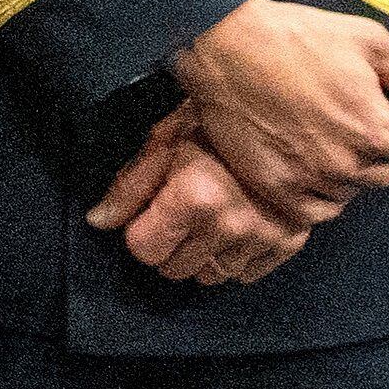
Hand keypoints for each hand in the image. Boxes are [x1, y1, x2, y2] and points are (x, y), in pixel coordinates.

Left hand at [89, 107, 312, 286]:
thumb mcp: (164, 141)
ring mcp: (265, 237)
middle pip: (176, 269)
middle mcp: (232, 226)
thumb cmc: (216, 120)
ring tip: (207, 219)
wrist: (285, 112)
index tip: (150, 213)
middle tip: (178, 214)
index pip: (145, 250)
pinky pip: (247, 274)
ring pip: (211, 276)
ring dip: (202, 255)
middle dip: (169, 245)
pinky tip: (234, 230)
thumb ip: (129, 186)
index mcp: (195, 198)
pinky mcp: (291, 241)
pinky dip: (236, 258)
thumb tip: (98, 221)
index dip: (140, 232)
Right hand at [172, 0, 388, 222]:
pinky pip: (313, 211)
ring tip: (315, 138)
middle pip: (381, 172)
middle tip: (338, 119)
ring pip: (348, 191)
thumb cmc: (298, 36)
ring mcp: (309, 178)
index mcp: (377, 129)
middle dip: (369, 148)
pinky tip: (303, 168)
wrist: (225, 44)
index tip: (367, 105)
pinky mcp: (275, 186)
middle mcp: (348, 162)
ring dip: (341, 171)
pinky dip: (315, 195)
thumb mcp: (367, 38)